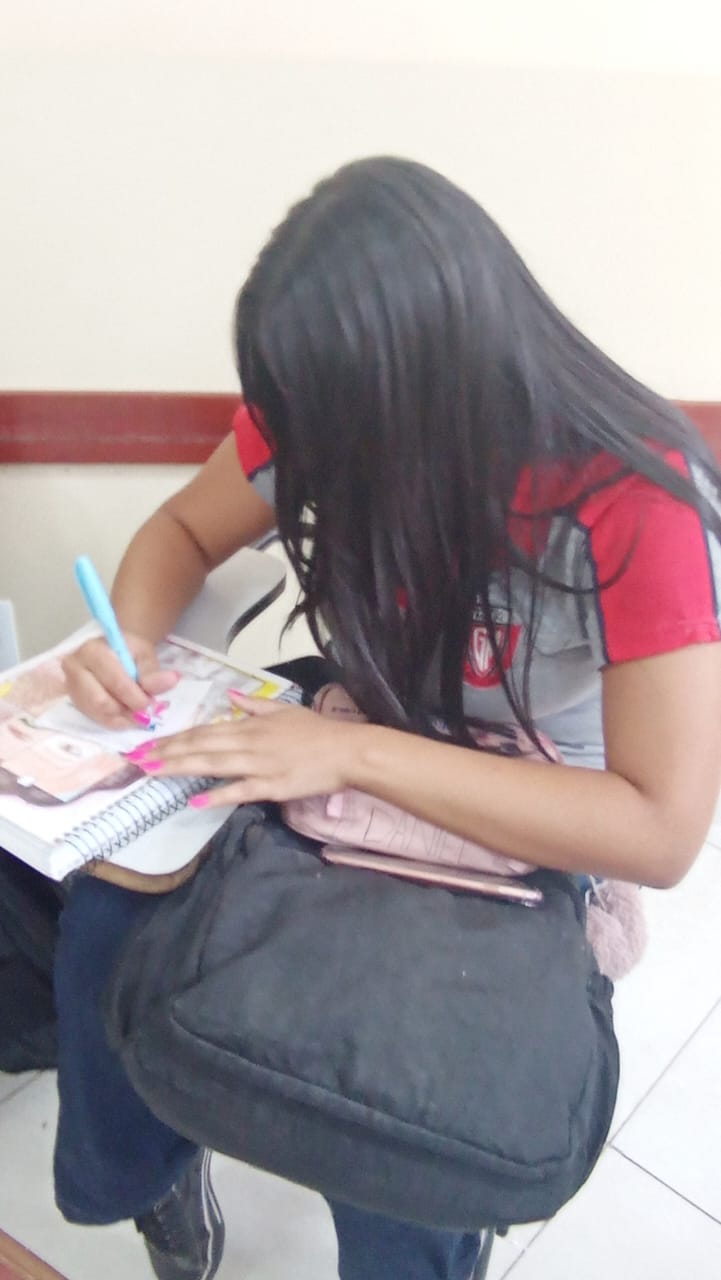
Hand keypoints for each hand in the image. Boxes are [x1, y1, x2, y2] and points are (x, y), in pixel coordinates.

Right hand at [62, 634, 179, 728]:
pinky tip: (128, 716)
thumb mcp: (144, 654)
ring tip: (138, 713)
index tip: (151, 704)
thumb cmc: (128, 651)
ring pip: (97, 712)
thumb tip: (171, 681)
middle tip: (146, 712)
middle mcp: (75, 668)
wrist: (113, 651)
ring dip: (122, 718)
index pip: (113, 680)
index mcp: (92, 650)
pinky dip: (116, 722)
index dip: (134, 696)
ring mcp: (72, 686)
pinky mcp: (75, 701)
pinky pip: (96, 719)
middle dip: (127, 710)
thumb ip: (153, 671)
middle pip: (100, 700)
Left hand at [128, 694, 364, 807]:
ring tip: (151, 771)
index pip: (204, 731)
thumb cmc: (317, 731)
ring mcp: (259, 765)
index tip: (148, 744)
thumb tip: (229, 699)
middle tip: (135, 760)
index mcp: (250, 725)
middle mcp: (248, 742)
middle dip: (165, 752)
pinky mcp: (271, 786)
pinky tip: (193, 799)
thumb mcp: (284, 710)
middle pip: (200, 746)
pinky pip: (239, 790)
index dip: (174, 738)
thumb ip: (254, 706)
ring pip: (212, 764)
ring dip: (179, 767)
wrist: (347, 750)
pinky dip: (216, 794)